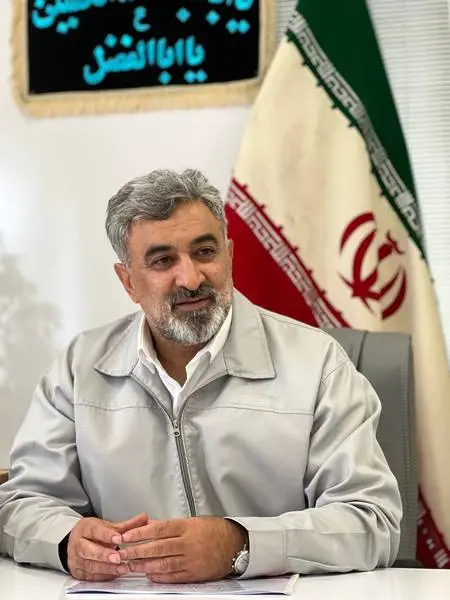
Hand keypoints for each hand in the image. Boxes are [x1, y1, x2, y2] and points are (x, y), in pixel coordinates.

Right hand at [67, 513, 147, 580]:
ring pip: (90, 565)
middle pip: (88, 550)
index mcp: (85, 528)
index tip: (119, 538)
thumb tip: (144, 518)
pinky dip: (104, 576)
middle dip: (104, 554)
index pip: (94, 530)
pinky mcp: (78, 572)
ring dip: (107, 568)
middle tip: (119, 557)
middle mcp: (78, 544)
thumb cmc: (92, 533)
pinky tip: (116, 574)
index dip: (107, 535)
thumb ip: (126, 525)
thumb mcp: (107, 526)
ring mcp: (76, 559)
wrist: (75, 542)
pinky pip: (91, 576)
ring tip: (123, 568)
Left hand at [118, 517, 246, 582]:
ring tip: (129, 565)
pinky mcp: (195, 574)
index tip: (126, 536)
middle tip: (121, 553)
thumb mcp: (193, 521)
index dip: (140, 533)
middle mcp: (188, 543)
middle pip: (157, 547)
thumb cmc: (215, 531)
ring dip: (143, 565)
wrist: (236, 545)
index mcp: (187, 526)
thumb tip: (150, 526)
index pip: (159, 529)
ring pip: (163, 563)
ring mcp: (191, 559)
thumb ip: (171, 526)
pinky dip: (159, 576)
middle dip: (136, 551)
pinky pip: (173, 576)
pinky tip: (148, 575)